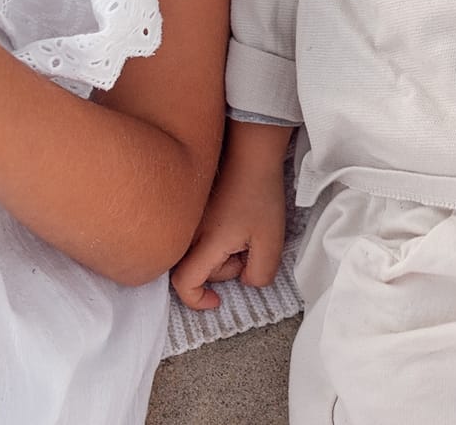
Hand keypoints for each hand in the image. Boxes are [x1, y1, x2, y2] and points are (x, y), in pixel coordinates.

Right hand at [170, 136, 288, 310]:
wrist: (250, 155)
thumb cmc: (260, 195)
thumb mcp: (271, 241)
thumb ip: (260, 273)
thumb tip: (247, 280)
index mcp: (205, 243)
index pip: (184, 283)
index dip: (197, 300)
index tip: (217, 301)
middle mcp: (189, 233)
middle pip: (194, 271)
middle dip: (223, 271)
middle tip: (247, 250)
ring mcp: (188, 221)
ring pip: (196, 255)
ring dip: (221, 255)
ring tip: (244, 232)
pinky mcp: (192, 212)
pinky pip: (197, 238)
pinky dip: (215, 241)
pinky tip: (235, 225)